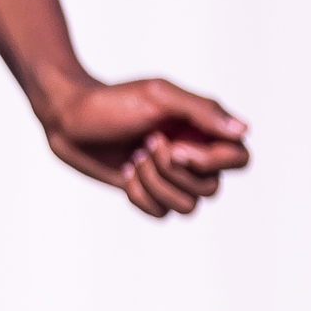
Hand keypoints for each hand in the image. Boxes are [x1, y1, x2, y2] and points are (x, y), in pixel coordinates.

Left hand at [40, 74, 249, 217]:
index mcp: (204, 130)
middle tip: (147, 144)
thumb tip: (243, 130)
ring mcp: (169, 176)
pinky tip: (125, 173)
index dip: (214, 162)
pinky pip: (161, 214)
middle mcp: (192, 155)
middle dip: (174, 173)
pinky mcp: (146, 191)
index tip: (178, 147)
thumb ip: (202, 110)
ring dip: (155, 184)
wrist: (67, 118)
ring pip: (188, 206)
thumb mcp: (159, 97)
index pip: (240, 159)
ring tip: (134, 157)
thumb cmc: (112, 101)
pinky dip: (140, 196)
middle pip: (212, 189)